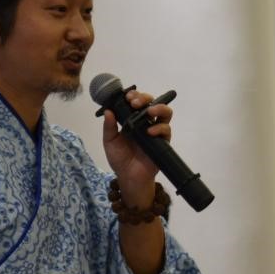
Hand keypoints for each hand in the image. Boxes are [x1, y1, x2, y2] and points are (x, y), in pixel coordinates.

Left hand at [102, 87, 173, 202]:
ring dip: (158, 108)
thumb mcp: (110, 141)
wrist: (129, 177)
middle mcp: (146, 122)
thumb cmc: (119, 158)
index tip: (127, 96)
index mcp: (133, 120)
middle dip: (144, 98)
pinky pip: (166, 129)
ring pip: (165, 112)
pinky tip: (149, 131)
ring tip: (149, 111)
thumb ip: (109, 127)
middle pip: (152, 103)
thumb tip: (108, 110)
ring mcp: (156, 131)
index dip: (134, 96)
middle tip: (135, 103)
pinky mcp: (163, 141)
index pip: (137, 102)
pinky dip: (159, 127)